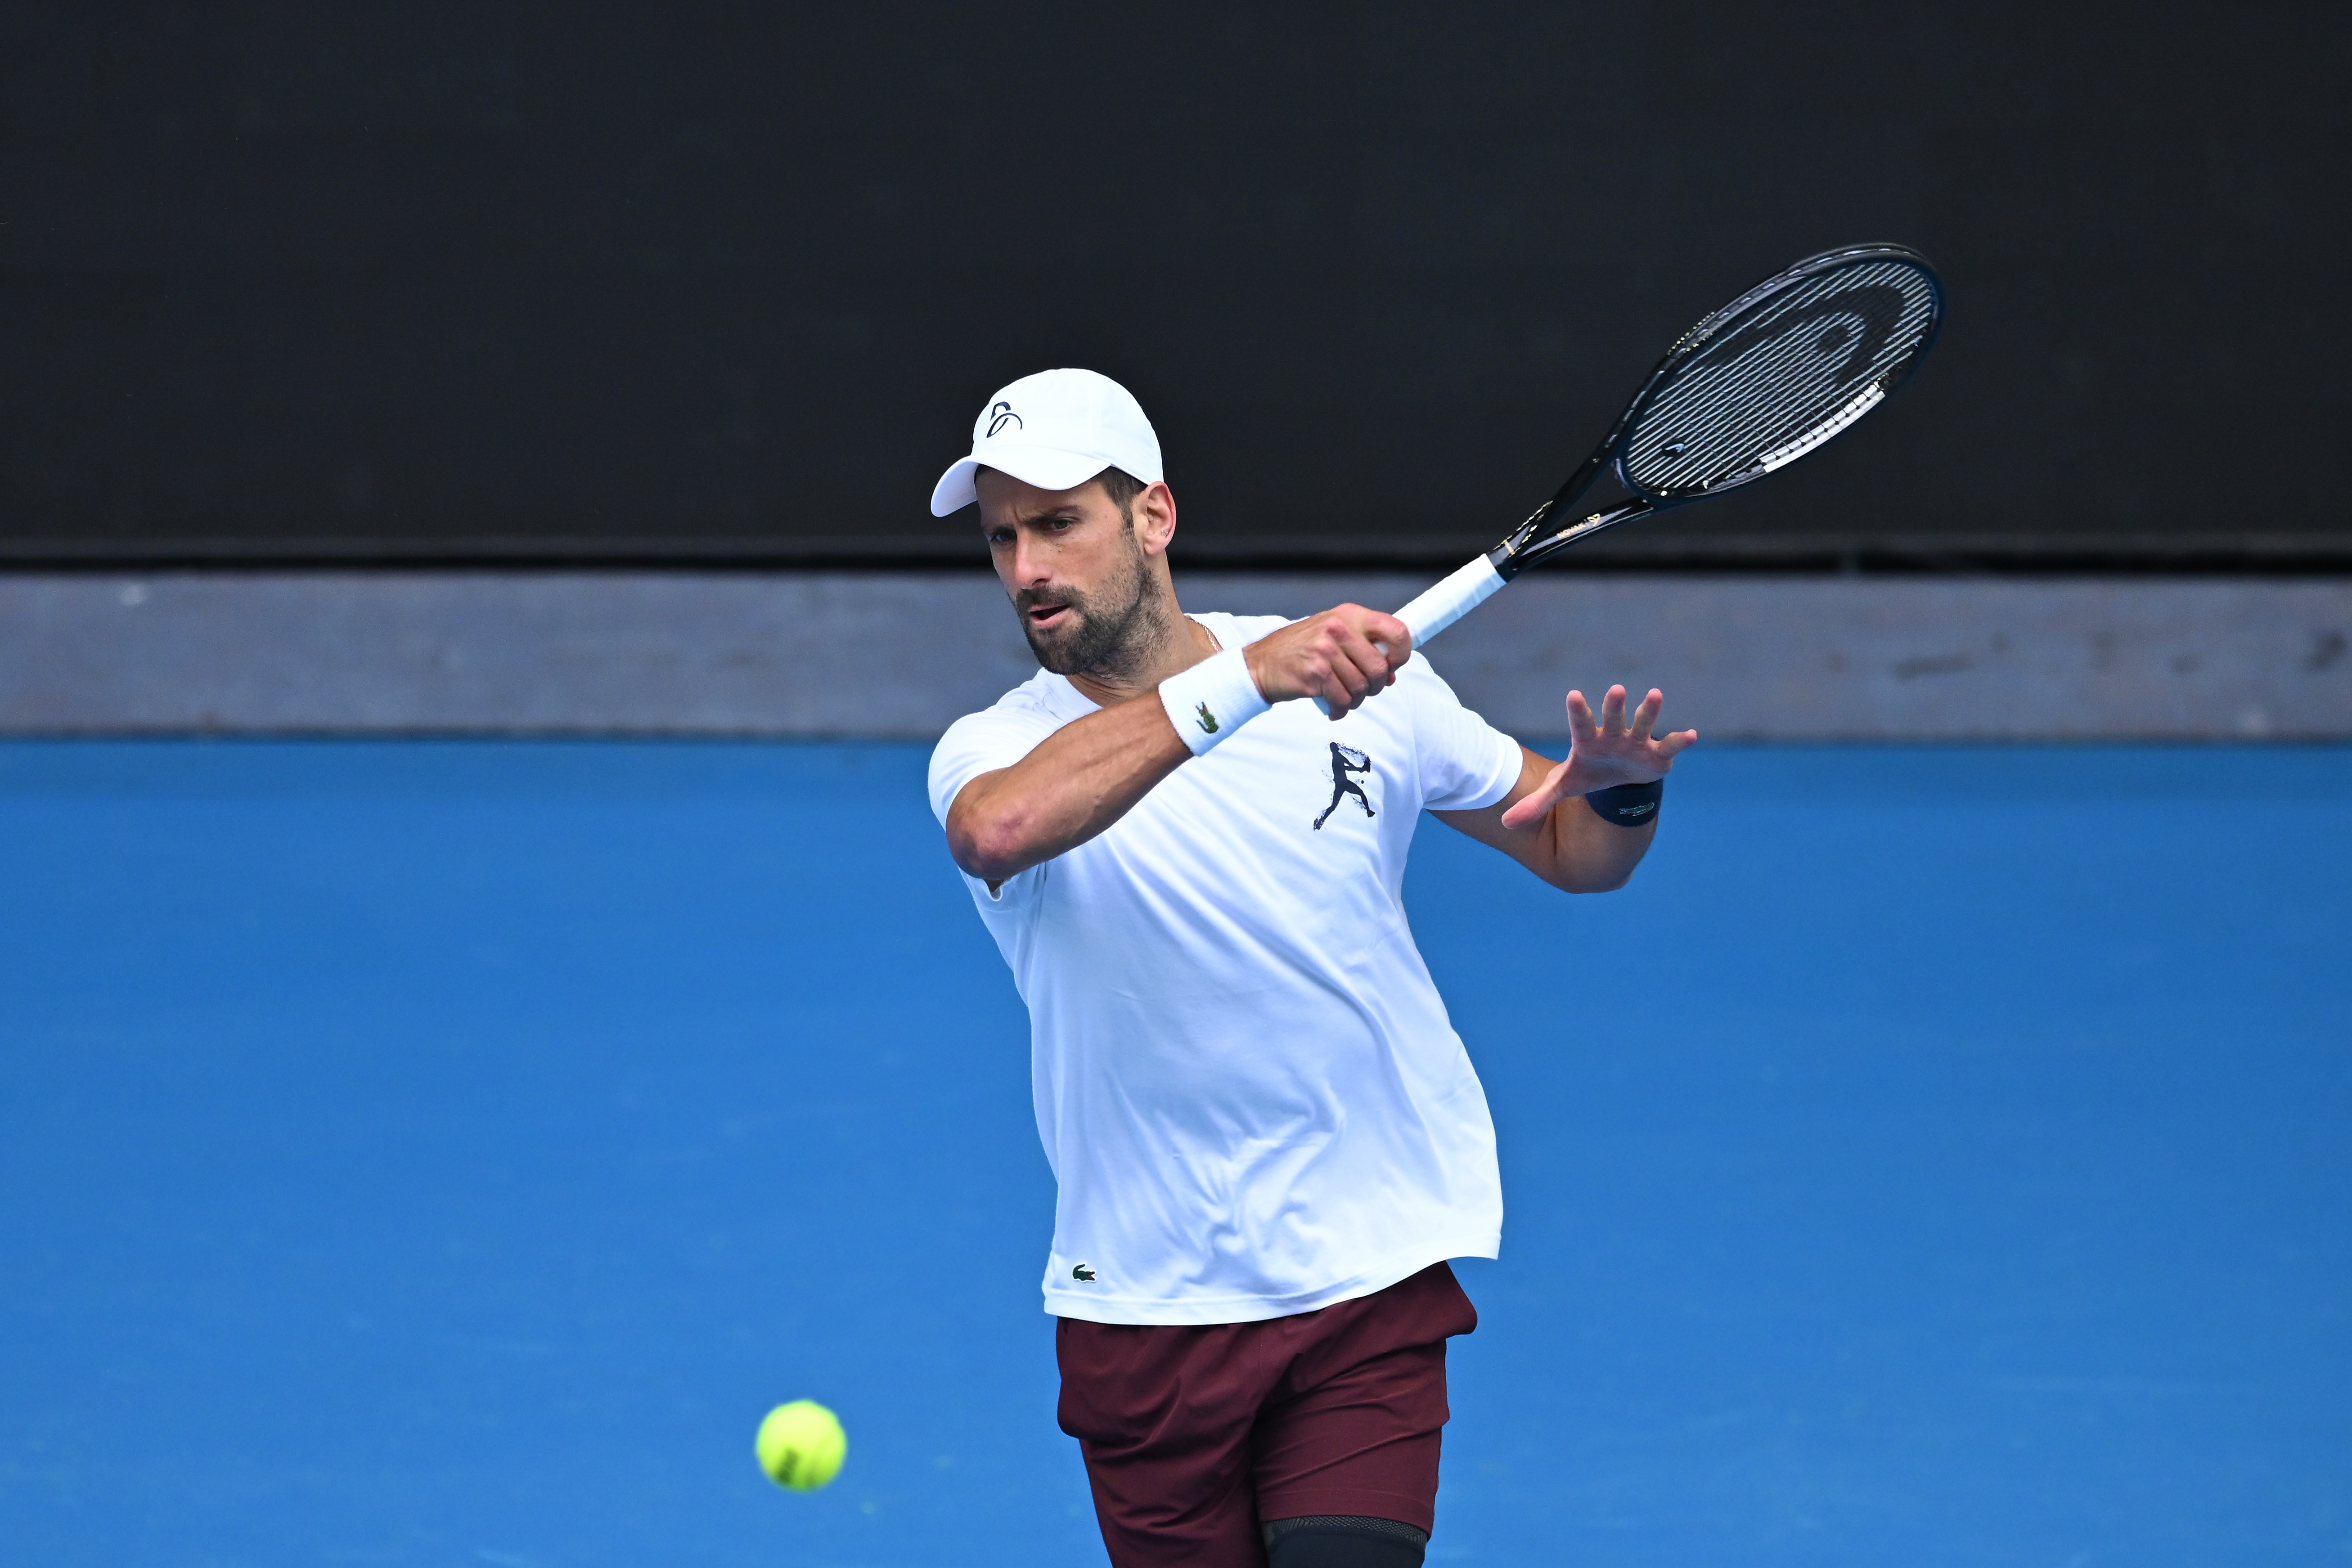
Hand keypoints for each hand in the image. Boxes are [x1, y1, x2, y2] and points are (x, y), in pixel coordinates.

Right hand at [1243, 604, 1411, 717]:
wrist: (1261, 663)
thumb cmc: (1301, 650)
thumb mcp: (1333, 635)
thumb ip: (1363, 647)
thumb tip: (1391, 674)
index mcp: (1349, 615)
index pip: (1397, 631)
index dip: (1401, 654)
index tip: (1392, 666)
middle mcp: (1339, 629)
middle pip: (1379, 668)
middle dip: (1375, 686)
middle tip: (1362, 689)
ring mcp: (1325, 651)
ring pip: (1362, 688)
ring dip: (1356, 700)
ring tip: (1343, 698)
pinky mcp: (1315, 674)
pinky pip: (1343, 700)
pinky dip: (1341, 710)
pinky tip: (1333, 708)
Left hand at [1499, 685, 1696, 829]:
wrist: (1617, 779)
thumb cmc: (1588, 774)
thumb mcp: (1563, 788)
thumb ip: (1536, 803)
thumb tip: (1504, 825)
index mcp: (1588, 741)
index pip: (1580, 724)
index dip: (1578, 711)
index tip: (1573, 695)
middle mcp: (1612, 736)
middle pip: (1612, 719)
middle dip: (1614, 707)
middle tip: (1615, 690)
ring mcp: (1635, 741)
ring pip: (1642, 724)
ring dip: (1649, 711)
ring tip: (1655, 694)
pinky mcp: (1656, 753)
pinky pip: (1669, 745)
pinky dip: (1680, 740)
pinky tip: (1690, 735)